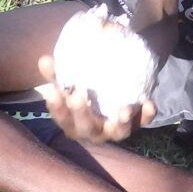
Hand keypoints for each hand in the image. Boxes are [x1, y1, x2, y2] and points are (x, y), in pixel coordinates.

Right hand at [36, 53, 155, 143]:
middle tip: (78, 95)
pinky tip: (149, 103)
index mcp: (74, 123)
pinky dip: (146, 115)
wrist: (115, 97)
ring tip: (124, 110)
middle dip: (82, 113)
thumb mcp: (70, 82)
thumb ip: (57, 73)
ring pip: (118, 132)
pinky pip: (143, 122)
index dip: (56, 107)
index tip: (52, 90)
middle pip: (86, 128)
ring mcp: (115, 131)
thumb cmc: (86, 91)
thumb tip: (43, 59)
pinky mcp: (136, 124)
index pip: (62, 118)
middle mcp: (94, 131)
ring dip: (120, 122)